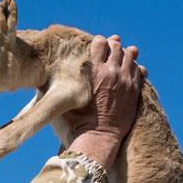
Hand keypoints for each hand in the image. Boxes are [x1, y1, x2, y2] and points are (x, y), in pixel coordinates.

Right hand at [66, 35, 145, 170]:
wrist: (96, 140)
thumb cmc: (74, 123)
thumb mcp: (59, 101)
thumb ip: (53, 85)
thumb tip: (42, 79)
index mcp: (94, 71)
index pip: (99, 43)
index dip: (98, 42)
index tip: (96, 44)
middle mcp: (112, 73)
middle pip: (117, 47)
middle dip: (113, 45)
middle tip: (110, 47)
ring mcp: (126, 82)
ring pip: (130, 57)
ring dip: (126, 55)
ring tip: (123, 55)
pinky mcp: (134, 93)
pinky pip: (140, 72)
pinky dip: (136, 68)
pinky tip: (132, 70)